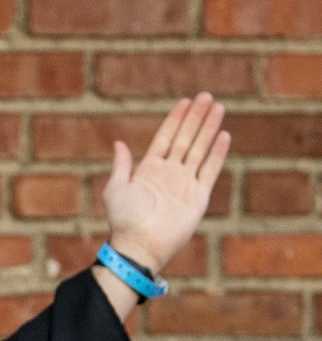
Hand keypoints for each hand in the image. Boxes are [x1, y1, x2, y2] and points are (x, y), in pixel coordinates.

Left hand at [102, 91, 230, 272]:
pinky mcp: (198, 196)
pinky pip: (210, 170)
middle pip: (186, 138)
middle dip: (196, 117)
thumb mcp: (116, 188)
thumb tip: (119, 142)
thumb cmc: (123, 219)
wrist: (139, 244)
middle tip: (207, 96)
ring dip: (209, 129)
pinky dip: (217, 153)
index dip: (175, 119)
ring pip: (200, 149)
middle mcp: (169, 173)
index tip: (185, 101)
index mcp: (149, 169)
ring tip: (218, 108)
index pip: (166, 137)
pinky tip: (223, 136)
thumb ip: (121, 165)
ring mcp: (185, 183)